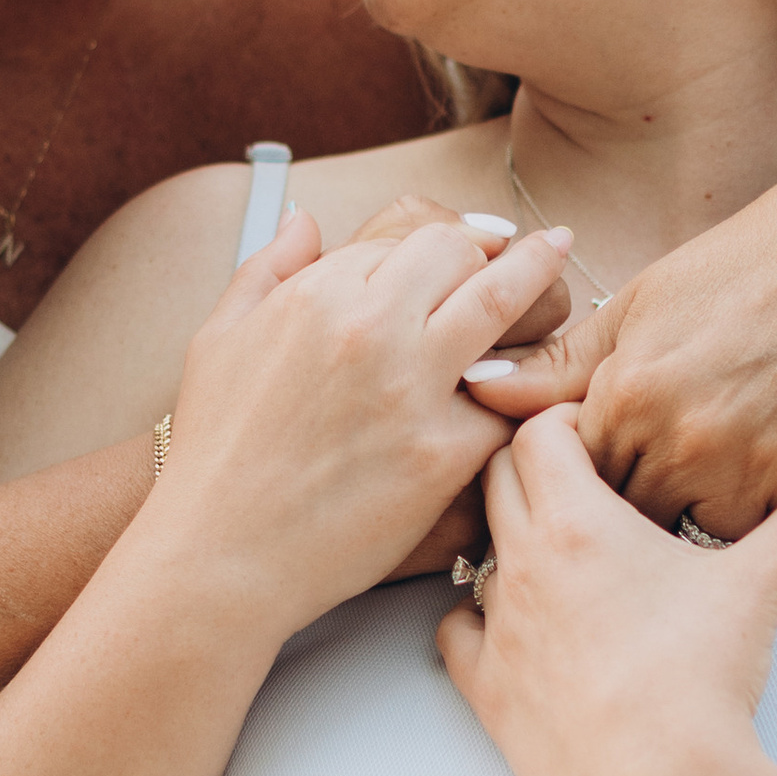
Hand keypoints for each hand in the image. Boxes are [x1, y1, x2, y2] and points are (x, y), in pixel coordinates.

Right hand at [151, 205, 574, 637]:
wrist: (220, 554)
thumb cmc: (214, 453)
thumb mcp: (218, 340)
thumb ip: (266, 269)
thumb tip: (306, 221)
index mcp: (317, 292)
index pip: (406, 235)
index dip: (442, 241)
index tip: (470, 244)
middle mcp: (368, 326)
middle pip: (461, 254)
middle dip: (496, 249)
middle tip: (535, 247)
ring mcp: (411, 387)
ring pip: (502, 304)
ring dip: (539, 278)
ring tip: (563, 260)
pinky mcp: (443, 452)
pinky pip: (510, 401)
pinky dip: (528, 388)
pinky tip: (547, 375)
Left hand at [435, 406, 776, 775]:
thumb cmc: (704, 676)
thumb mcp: (762, 585)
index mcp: (576, 522)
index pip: (538, 433)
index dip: (564, 425)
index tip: (596, 437)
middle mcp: (521, 563)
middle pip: (496, 481)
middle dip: (530, 472)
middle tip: (576, 487)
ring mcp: (497, 628)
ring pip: (471, 555)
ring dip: (503, 546)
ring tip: (553, 560)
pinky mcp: (486, 691)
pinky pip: (455, 633)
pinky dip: (477, 623)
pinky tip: (514, 629)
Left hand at [462, 154, 776, 533]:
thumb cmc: (743, 270)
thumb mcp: (640, 305)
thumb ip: (560, 364)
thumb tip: (481, 391)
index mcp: (629, 395)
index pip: (559, 473)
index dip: (562, 475)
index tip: (575, 469)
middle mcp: (681, 443)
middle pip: (613, 519)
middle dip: (605, 519)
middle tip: (615, 503)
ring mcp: (747, 474)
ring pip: (678, 541)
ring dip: (666, 533)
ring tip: (662, 513)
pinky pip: (746, 543)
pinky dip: (729, 533)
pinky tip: (722, 506)